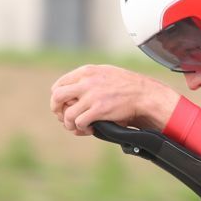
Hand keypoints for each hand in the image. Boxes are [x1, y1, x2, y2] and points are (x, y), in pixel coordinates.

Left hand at [49, 65, 176, 134]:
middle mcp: (86, 82)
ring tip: (77, 127)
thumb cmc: (128, 85)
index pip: (60, 84)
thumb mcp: (105, 72)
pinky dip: (81, 129)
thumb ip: (89, 77)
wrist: (144, 94)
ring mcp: (92, 96)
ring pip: (67, 114)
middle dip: (57, 110)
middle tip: (63, 117)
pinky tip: (89, 128)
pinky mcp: (99, 110)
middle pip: (56, 97)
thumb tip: (74, 88)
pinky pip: (80, 122)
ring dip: (69, 124)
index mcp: (87, 71)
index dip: (58, 98)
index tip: (63, 106)